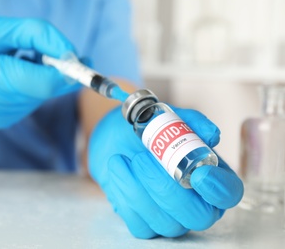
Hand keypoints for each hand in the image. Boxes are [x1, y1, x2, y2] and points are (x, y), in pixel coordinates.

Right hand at [0, 17, 75, 128]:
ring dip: (39, 79)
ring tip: (16, 62)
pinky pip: (27, 104)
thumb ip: (40, 36)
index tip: (82, 61)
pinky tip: (9, 77)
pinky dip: (28, 89)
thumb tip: (74, 56)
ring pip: (38, 98)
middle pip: (43, 91)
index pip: (41, 83)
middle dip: (54, 72)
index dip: (67, 73)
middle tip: (42, 52)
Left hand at [89, 106, 243, 237]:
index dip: (219, 188)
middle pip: (198, 216)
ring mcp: (172, 219)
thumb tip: (211, 134)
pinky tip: (117, 171)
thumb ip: (192, 123)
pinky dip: (124, 195)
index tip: (199, 173)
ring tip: (119, 159)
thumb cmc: (148, 133)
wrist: (115, 142)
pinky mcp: (145, 225)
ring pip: (166, 223)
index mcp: (212, 177)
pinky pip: (139, 225)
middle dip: (166, 188)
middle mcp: (197, 204)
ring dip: (137, 188)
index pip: (228, 193)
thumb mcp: (168, 119)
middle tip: (141, 158)